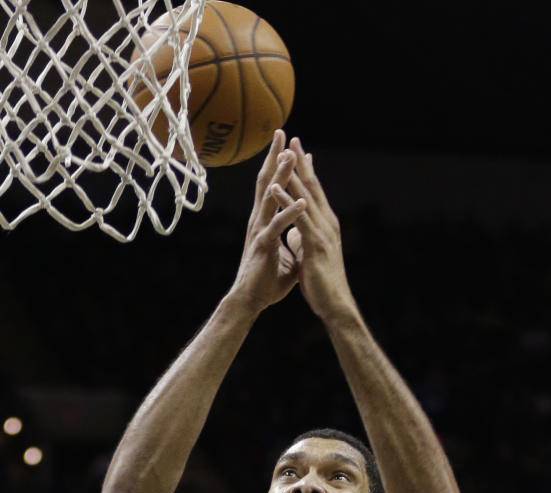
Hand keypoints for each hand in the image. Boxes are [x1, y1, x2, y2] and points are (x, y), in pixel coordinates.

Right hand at [229, 131, 305, 313]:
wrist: (250, 301)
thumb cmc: (265, 281)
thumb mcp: (284, 257)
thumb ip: (292, 242)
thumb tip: (301, 238)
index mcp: (265, 221)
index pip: (271, 187)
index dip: (278, 166)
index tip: (287, 145)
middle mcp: (259, 221)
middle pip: (266, 183)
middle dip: (274, 157)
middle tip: (281, 132)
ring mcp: (260, 231)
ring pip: (270, 198)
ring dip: (282, 177)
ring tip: (291, 156)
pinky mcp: (264, 246)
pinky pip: (278, 226)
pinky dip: (290, 213)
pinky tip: (301, 201)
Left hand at [275, 137, 356, 321]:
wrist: (334, 303)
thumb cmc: (322, 282)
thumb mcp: (310, 255)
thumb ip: (304, 239)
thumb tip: (296, 232)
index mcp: (324, 224)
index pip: (313, 192)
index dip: (305, 170)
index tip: (296, 150)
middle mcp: (326, 222)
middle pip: (312, 187)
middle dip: (300, 162)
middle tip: (290, 138)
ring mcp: (322, 232)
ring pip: (306, 197)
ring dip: (293, 174)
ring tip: (282, 153)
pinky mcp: (314, 244)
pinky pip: (298, 218)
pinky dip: (287, 202)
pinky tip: (276, 188)